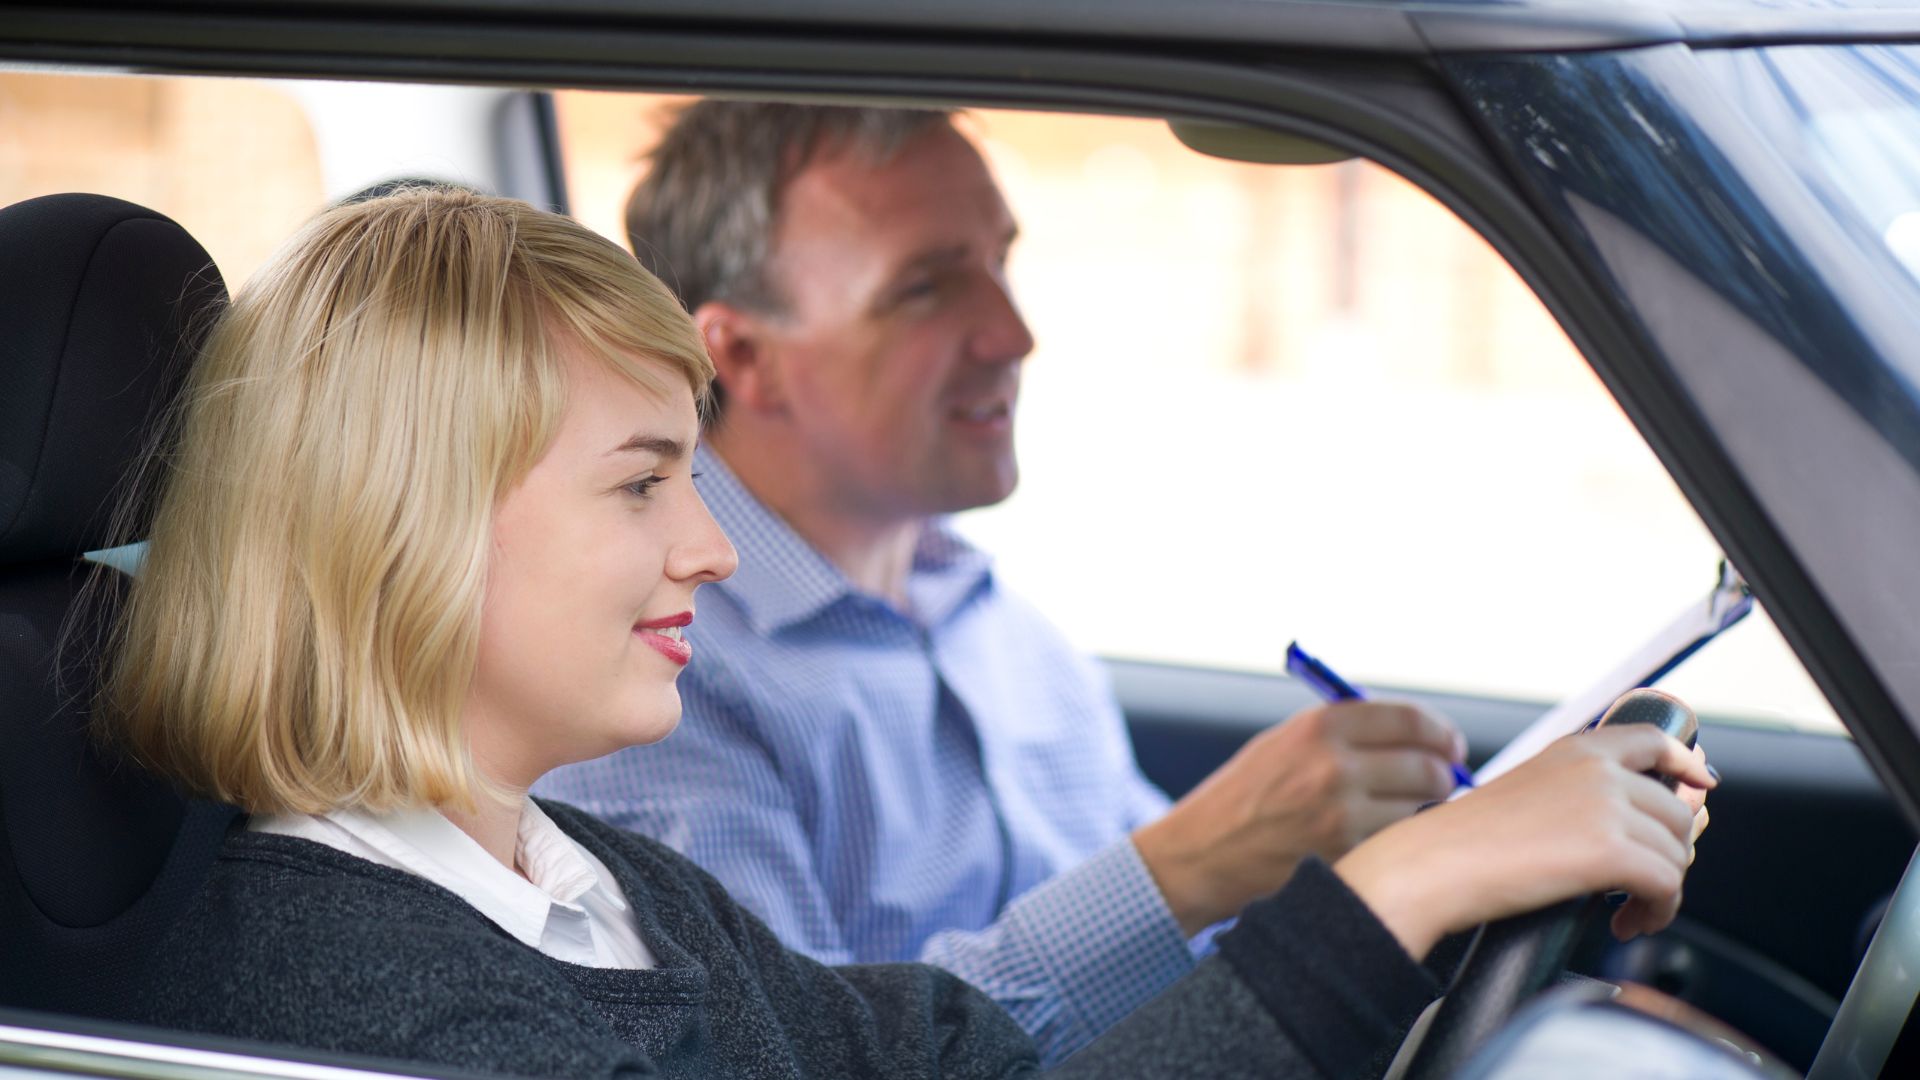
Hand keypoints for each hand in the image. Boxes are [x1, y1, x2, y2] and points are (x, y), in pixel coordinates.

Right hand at [1134, 700, 1463, 934]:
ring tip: (1400, 815)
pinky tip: (1381, 845)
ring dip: (1420, 814)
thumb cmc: (1242, 797)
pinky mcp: (1343, 859)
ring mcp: (1340, 818)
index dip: (1439, 733)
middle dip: (1441, 776)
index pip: (1408, 720)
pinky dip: (1397, 846)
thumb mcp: (1283, 744)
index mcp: (1318, 727)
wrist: (1199, 855)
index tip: (1448, 745)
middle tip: (1440, 782)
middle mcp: (1333, 767)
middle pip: (1426, 767)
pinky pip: (1396, 847)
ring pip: (1420, 812)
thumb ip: (1343, 734)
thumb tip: (1415, 738)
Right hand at [1333, 726, 1715, 959]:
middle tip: (1641, 886)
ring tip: (1631, 911)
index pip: (1654, 740)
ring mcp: (1606, 806)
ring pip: (1676, 852)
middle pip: (1677, 811)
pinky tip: (1626, 923)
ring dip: (1662, 890)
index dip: (1687, 763)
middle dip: (1670, 854)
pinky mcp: (1610, 850)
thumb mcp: (1528, 794)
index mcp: (1575, 750)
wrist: (1434, 864)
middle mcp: (1597, 770)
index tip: (1701, 784)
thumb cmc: (1467, 840)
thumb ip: (1581, 796)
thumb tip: (1640, 821)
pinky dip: (1656, 912)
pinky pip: (1666, 885)